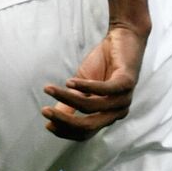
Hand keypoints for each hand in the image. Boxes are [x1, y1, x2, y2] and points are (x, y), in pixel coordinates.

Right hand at [42, 21, 147, 140]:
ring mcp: (124, 98)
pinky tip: (69, 82)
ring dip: (67, 98)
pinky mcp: (127, 82)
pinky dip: (84, 86)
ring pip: (91, 107)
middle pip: (88, 126)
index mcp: (107, 116)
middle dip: (64, 120)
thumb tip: (52, 121)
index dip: (66, 131)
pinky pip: (104, 90)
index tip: (47, 124)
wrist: (122, 37)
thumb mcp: (81, 87)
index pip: (85, 133)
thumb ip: (70, 104)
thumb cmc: (102, 63)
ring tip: (50, 89)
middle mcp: (117, 112)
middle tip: (44, 112)